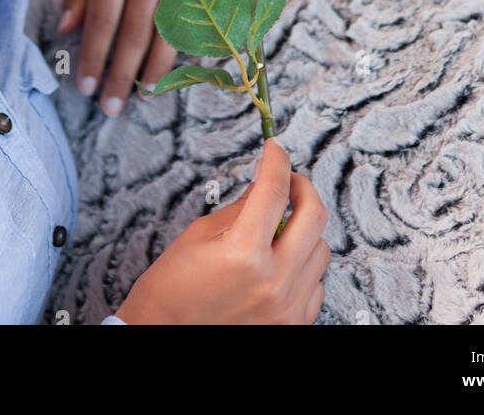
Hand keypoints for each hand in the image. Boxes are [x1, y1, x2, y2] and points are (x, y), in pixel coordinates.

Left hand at [58, 0, 219, 114]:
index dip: (94, 57)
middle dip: (122, 74)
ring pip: (171, 27)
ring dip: (156, 67)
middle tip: (111, 107)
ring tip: (142, 95)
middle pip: (136, 30)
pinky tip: (176, 66)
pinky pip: (201, 13)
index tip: (85, 88)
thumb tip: (69, 32)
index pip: (103, 17)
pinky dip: (189, 42)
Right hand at [114, 139, 329, 324]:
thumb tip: (266, 181)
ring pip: (320, 248)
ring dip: (303, 231)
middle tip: (287, 181)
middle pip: (314, 215)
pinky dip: (302, 266)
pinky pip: (316, 282)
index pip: (274, 189)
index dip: (276, 159)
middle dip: (301, 187)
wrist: (163, 336)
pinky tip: (280, 264)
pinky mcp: (293, 324)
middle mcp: (272, 281)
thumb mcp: (200, 234)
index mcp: (243, 253)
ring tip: (278, 230)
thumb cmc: (173, 289)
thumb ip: (241, 206)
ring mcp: (287, 307)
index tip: (274, 148)